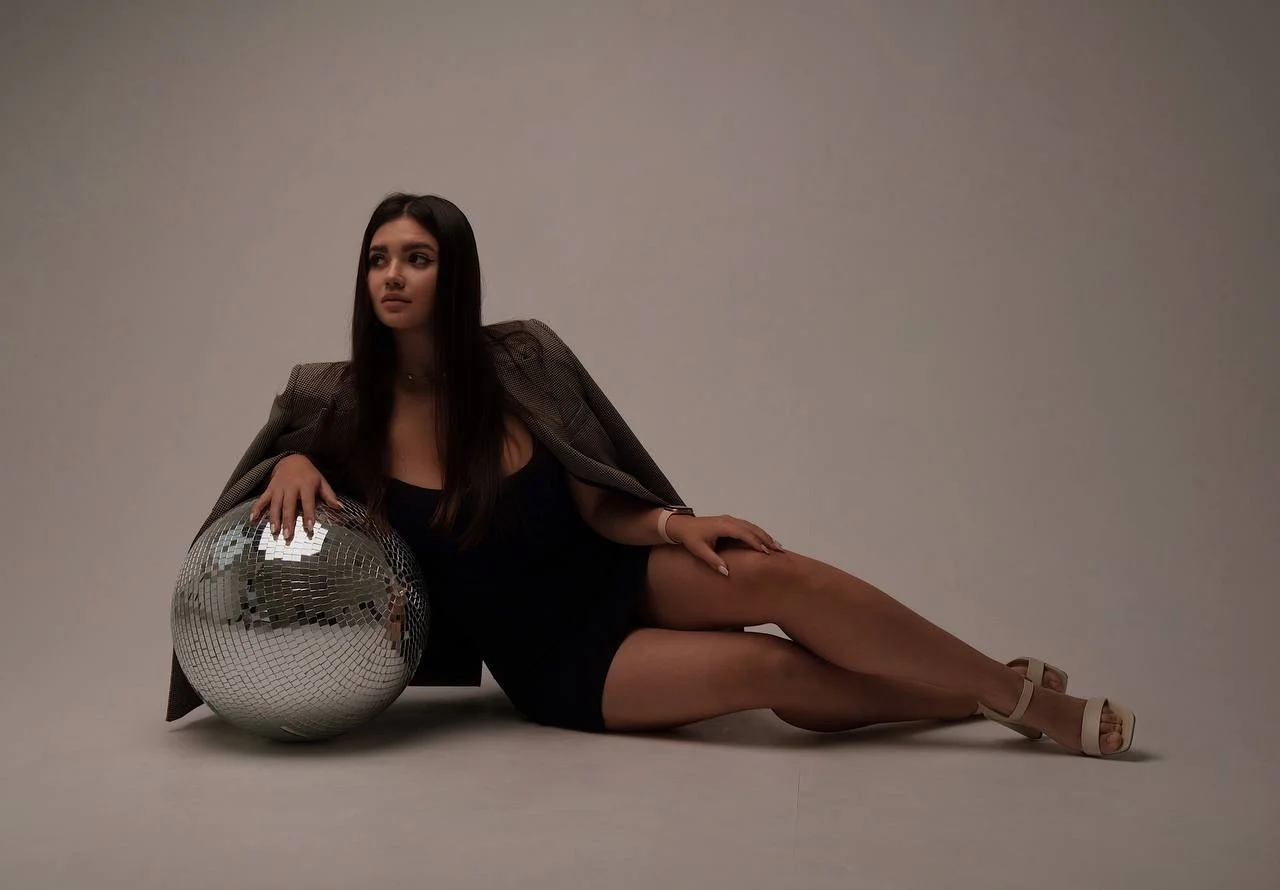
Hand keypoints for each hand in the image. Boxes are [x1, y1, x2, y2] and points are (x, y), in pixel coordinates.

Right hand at [248, 454, 342, 543]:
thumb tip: (340, 508)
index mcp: (306, 485)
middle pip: (289, 505)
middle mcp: (291, 487)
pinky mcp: (269, 489)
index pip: (307, 502)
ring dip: (273, 518)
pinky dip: (256, 509)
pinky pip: (261, 499)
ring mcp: (279, 488)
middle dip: (288, 521)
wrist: (292, 459)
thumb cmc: (309, 474)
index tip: (309, 528)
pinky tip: (252, 520)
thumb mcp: (321, 481)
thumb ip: (329, 495)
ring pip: (275, 504)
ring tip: (274, 532)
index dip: (308, 515)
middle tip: (288, 536)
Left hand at [667, 514, 784, 577]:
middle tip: (780, 550)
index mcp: (724, 526)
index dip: (757, 544)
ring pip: (752, 526)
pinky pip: (748, 526)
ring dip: (765, 535)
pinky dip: (758, 532)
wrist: (681, 525)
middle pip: (752, 529)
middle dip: (767, 539)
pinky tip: (765, 539)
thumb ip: (713, 561)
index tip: (767, 553)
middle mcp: (729, 520)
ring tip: (777, 545)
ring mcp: (730, 519)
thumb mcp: (699, 551)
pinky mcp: (730, 521)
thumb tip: (727, 573)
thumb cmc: (690, 538)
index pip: (745, 535)